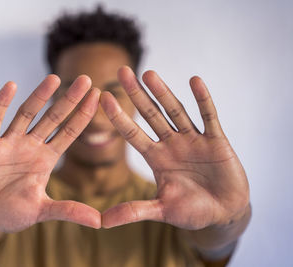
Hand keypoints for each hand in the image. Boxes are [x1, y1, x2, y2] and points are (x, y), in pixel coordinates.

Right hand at [0, 75, 100, 232]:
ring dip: (40, 97)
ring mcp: (9, 143)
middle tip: (87, 79)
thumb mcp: (41, 210)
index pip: (70, 132)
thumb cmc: (10, 212)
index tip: (99, 96)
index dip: (84, 115)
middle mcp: (30, 146)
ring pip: (27, 114)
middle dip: (69, 100)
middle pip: (53, 118)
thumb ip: (68, 211)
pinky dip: (1, 104)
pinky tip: (11, 86)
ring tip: (55, 78)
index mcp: (46, 159)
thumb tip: (100, 223)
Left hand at [100, 66, 248, 229]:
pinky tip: (194, 81)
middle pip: (151, 115)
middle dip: (137, 95)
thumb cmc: (191, 211)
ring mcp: (193, 140)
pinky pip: (209, 116)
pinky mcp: (216, 140)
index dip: (119, 117)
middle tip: (121, 72)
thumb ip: (134, 211)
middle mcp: (171, 144)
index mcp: (156, 158)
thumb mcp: (161, 210)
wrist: (223, 213)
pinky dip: (203, 100)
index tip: (102, 98)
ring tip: (149, 73)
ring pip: (176, 111)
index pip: (132, 134)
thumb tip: (101, 222)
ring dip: (164, 92)